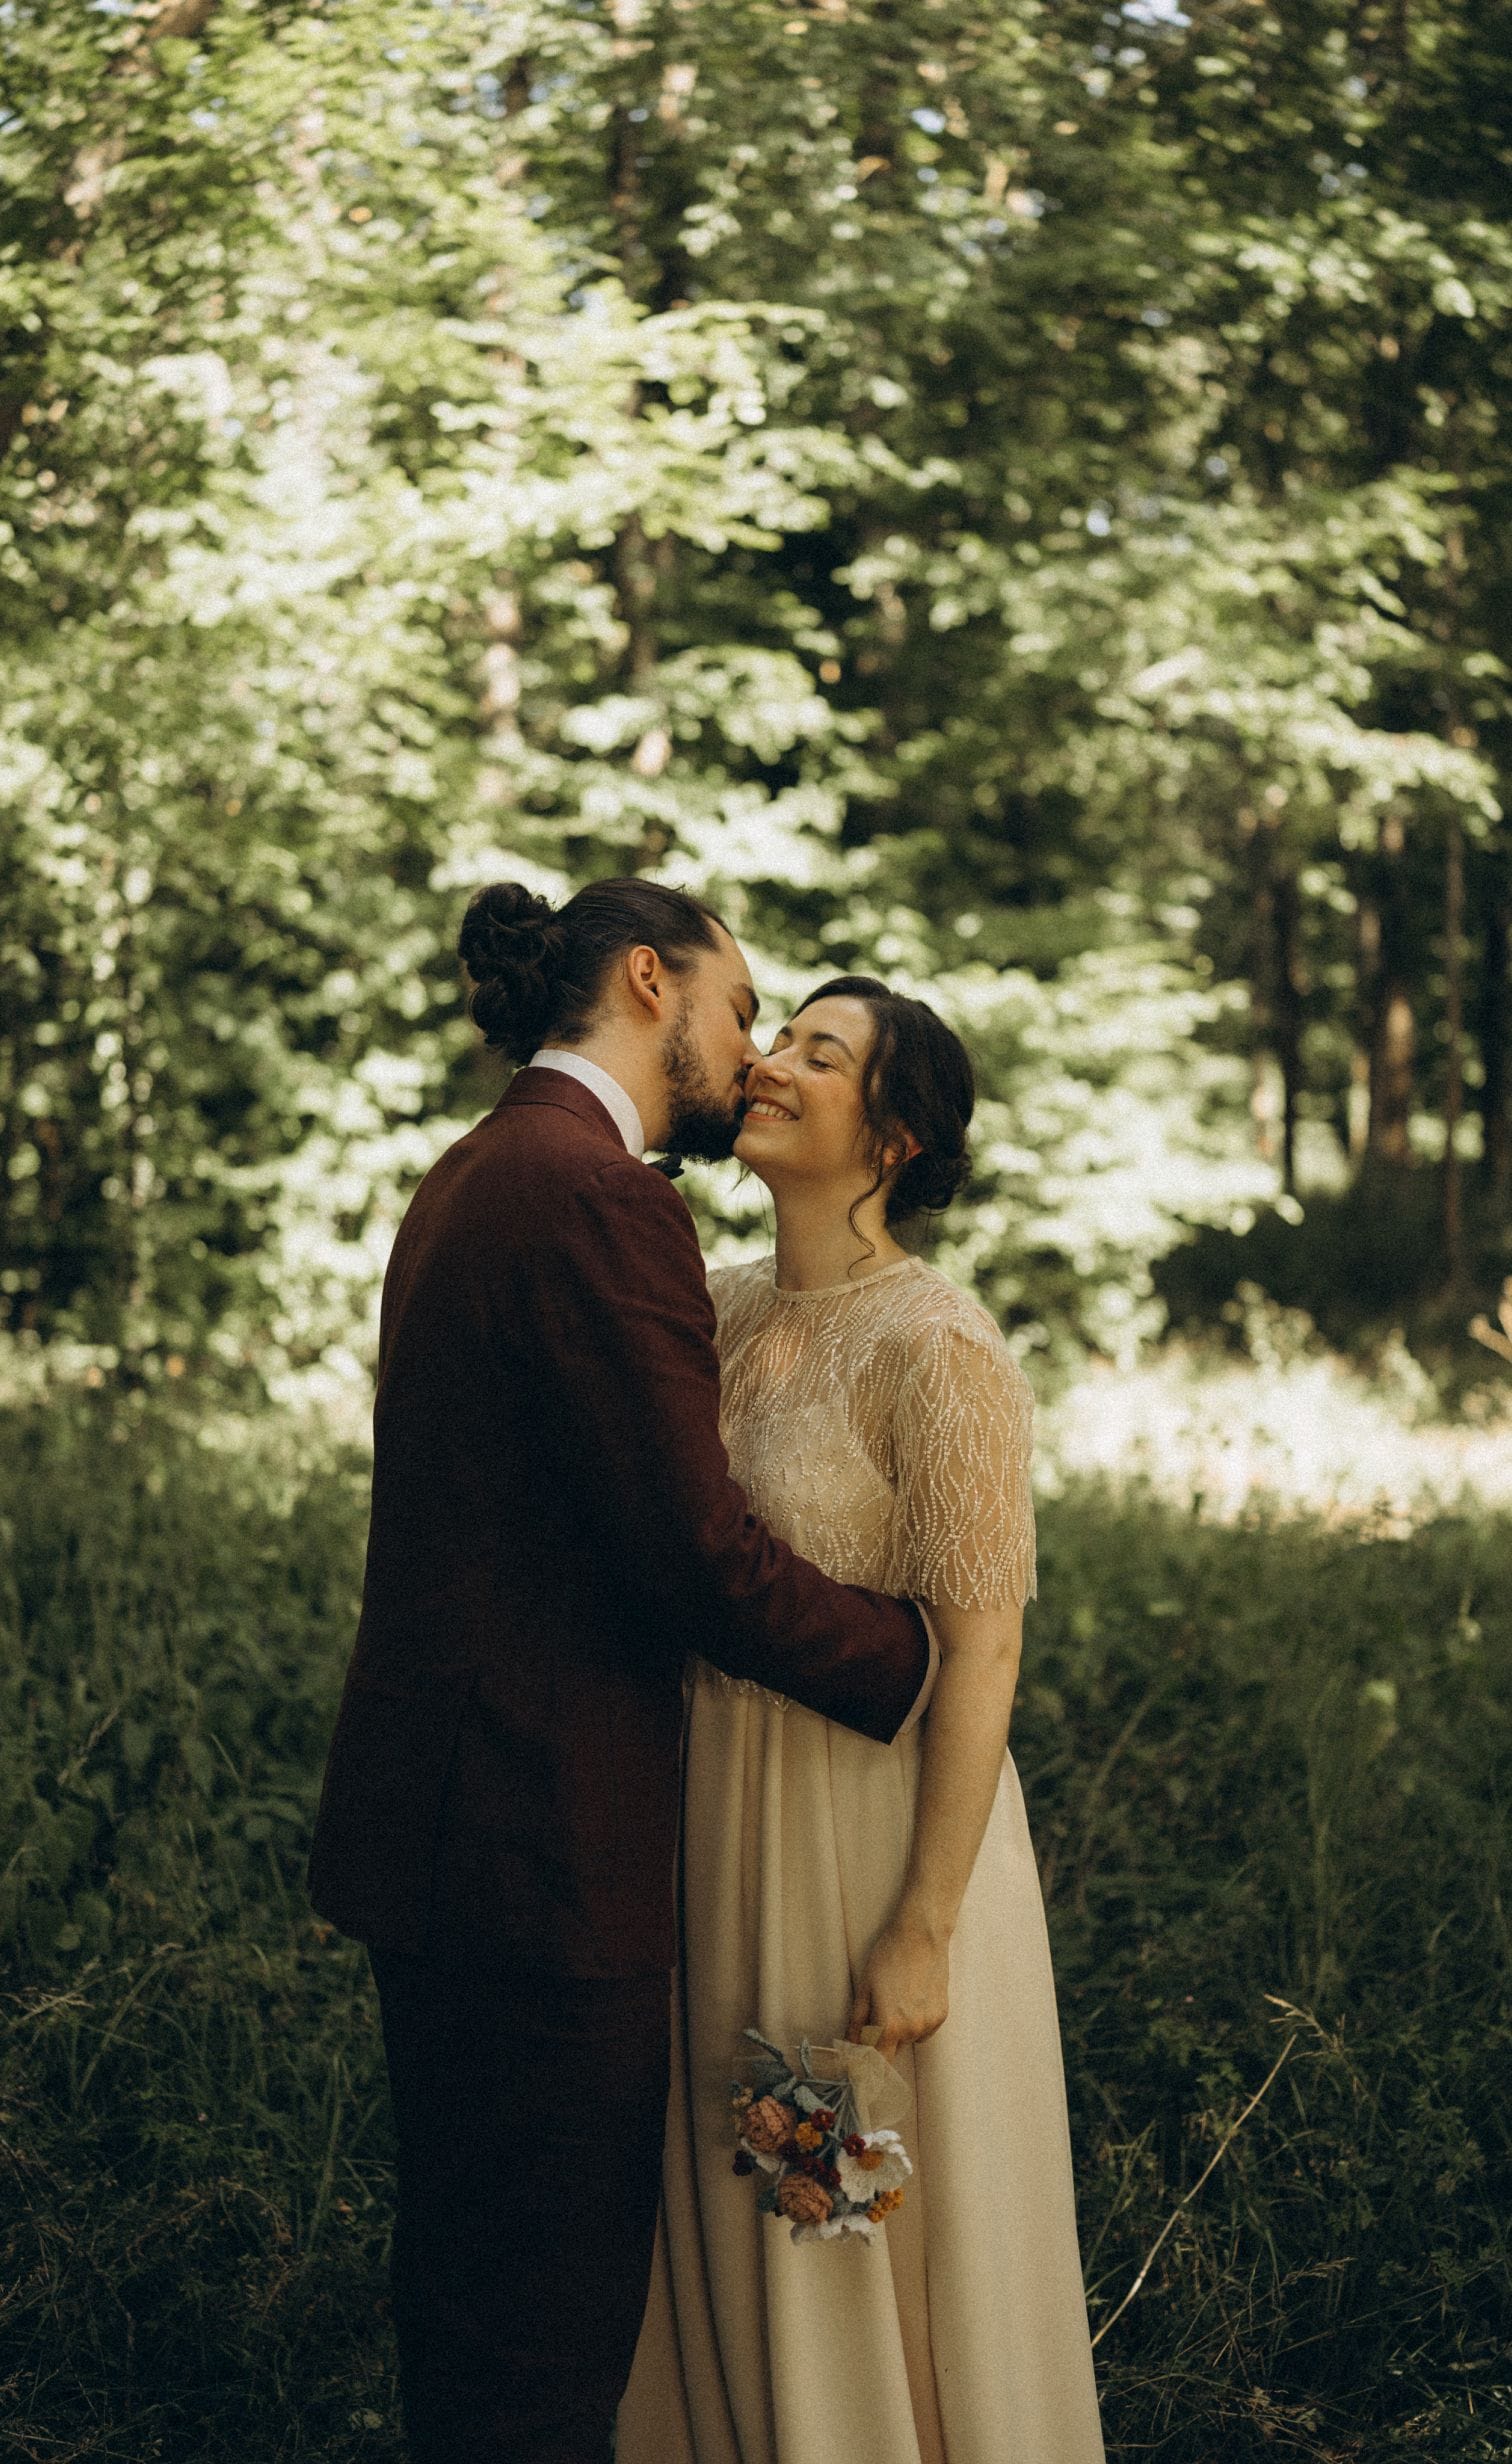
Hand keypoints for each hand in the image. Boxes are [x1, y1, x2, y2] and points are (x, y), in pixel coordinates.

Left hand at [846, 1907, 949, 2058]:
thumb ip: (856, 2022)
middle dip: (882, 2040)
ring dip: (901, 2030)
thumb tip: (850, 2044)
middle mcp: (912, 2030)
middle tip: (878, 2013)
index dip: (868, 2063)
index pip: (878, 2062)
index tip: (862, 2057)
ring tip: (898, 1999)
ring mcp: (930, 2024)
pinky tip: (914, 1998)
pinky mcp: (942, 2016)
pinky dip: (917, 2022)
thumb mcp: (865, 1988)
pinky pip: (924, 2030)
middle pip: (892, 2050)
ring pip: (909, 2039)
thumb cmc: (888, 1957)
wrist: (921, 1936)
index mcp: (889, 2026)